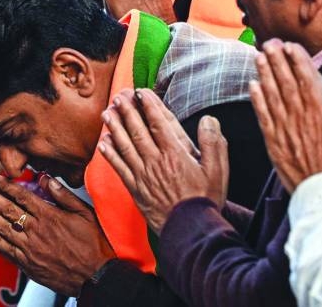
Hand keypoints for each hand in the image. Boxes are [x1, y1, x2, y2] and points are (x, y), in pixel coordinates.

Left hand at [0, 173, 113, 295]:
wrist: (97, 278)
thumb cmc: (94, 245)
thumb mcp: (84, 213)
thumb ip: (63, 194)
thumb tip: (44, 177)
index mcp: (49, 215)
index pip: (19, 195)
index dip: (1, 185)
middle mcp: (36, 230)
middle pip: (5, 209)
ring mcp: (30, 248)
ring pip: (1, 227)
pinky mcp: (28, 264)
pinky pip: (5, 249)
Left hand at [98, 89, 228, 232]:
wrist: (190, 229)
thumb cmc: (205, 200)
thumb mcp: (218, 170)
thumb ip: (213, 143)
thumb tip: (208, 120)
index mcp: (175, 154)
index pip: (158, 123)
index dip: (148, 105)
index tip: (141, 92)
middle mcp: (155, 161)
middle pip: (137, 130)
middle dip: (127, 111)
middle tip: (118, 96)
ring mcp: (143, 175)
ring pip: (124, 146)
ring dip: (114, 128)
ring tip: (107, 113)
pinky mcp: (135, 188)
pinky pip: (119, 168)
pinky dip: (110, 154)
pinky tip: (103, 143)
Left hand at [249, 40, 321, 190]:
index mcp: (321, 113)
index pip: (307, 79)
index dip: (298, 60)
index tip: (290, 45)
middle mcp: (299, 117)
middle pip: (286, 82)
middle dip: (277, 60)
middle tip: (269, 42)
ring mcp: (284, 128)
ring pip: (272, 94)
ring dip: (264, 73)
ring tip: (259, 56)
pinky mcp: (272, 141)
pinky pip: (262, 115)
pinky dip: (256, 99)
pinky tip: (251, 85)